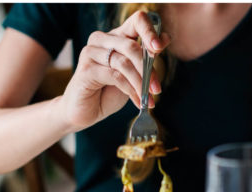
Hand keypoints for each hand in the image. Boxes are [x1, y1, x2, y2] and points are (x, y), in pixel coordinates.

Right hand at [59, 11, 170, 131]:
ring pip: (124, 63)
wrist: (87, 110)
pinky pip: (115, 77)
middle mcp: (102, 39)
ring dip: (140, 83)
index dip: (150, 32)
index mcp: (117, 36)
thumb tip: (165, 39)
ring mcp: (91, 53)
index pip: (137, 21)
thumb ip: (146, 57)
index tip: (159, 48)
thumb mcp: (133, 73)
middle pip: (131, 46)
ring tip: (148, 99)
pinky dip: (130, 91)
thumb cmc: (110, 90)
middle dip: (148, 70)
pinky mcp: (86, 70)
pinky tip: (137, 101)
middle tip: (157, 89)